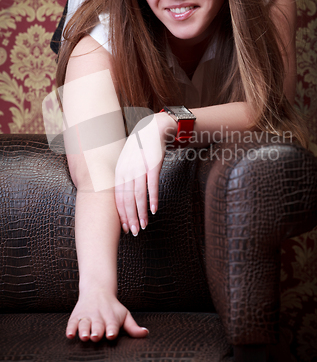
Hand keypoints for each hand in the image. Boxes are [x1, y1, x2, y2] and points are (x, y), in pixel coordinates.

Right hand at [66, 289, 148, 341]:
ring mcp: (86, 317)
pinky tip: (70, 335)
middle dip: (97, 331)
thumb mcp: (124, 315)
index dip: (112, 329)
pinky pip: (72, 323)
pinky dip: (70, 329)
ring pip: (84, 324)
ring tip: (84, 336)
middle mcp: (98, 317)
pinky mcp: (76, 317)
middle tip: (96, 336)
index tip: (111, 335)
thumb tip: (146, 333)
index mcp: (111, 318)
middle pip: (97, 325)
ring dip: (84, 330)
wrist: (97, 290)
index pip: (112, 324)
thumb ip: (133, 327)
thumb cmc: (112, 308)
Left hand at [115, 112, 176, 235]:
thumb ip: (125, 178)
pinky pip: (152, 185)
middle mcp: (127, 171)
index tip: (125, 228)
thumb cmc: (141, 148)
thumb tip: (125, 197)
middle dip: (130, 218)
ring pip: (138, 195)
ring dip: (140, 213)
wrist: (153, 129)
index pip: (118, 198)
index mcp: (119, 172)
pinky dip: (152, 199)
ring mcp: (139, 168)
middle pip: (127, 200)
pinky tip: (153, 210)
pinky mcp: (153, 165)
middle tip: (134, 232)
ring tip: (143, 226)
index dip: (121, 215)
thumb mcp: (128, 162)